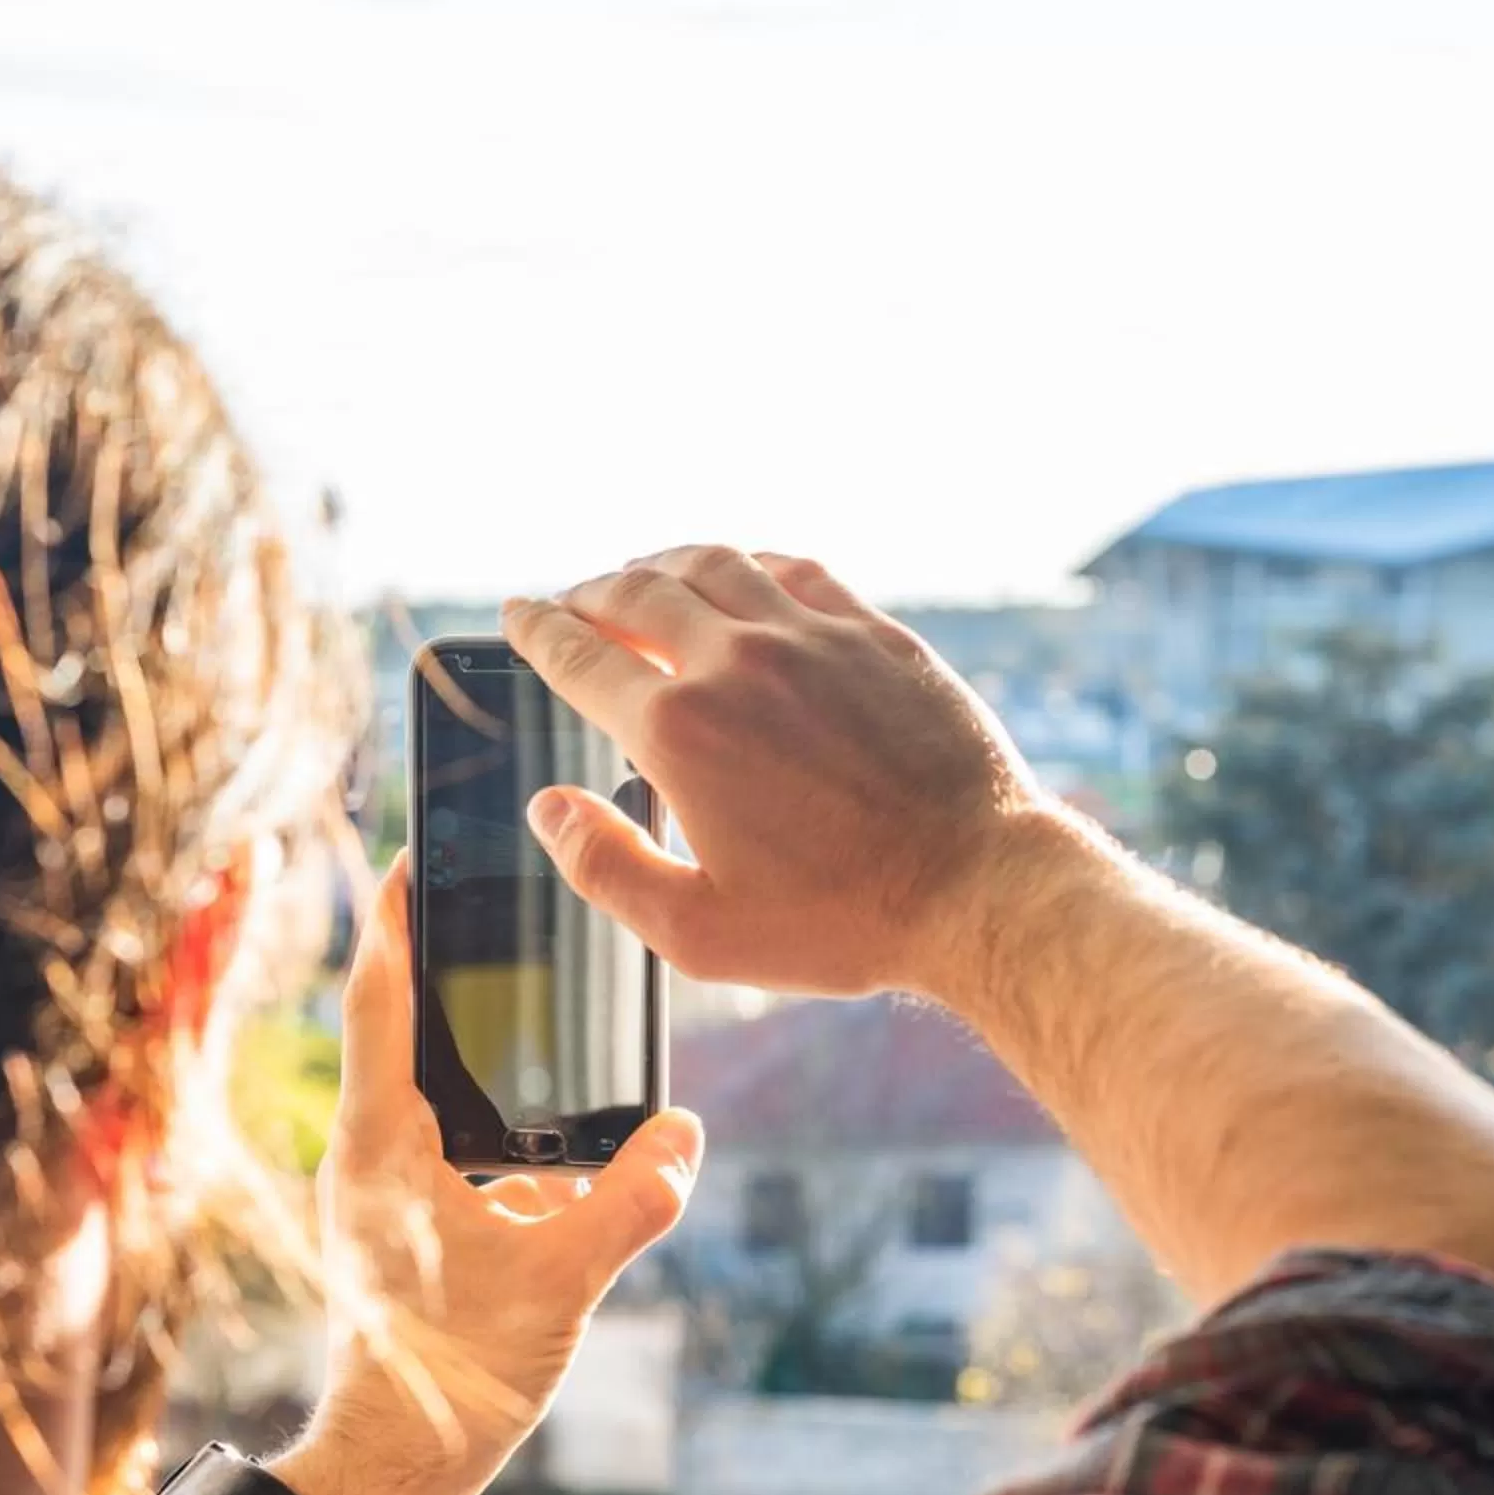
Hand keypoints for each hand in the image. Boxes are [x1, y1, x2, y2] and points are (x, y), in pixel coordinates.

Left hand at [284, 860, 702, 1494]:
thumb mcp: (562, 1279)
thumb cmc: (456, 1377)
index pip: (378, 999)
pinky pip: (446, 1147)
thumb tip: (685, 1140)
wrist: (394, 1467)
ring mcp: (379, 1193)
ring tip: (545, 1020)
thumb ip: (630, 1201)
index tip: (415, 854)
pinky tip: (559, 1141)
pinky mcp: (400, 1229)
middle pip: (402, 1029)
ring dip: (481, 1058)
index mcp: (383, 1144)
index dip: (395, 920)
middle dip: (451, 973)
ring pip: (429, 1092)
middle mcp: (366, 1155)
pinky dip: (496, 1125)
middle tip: (502, 914)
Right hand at [503, 546, 1040, 997]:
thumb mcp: (697, 933)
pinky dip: (747, 561)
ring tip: (641, 573)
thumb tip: (547, 810)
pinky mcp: (875, 634)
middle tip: (571, 600)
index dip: (537, 631)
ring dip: (661, 562)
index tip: (517, 614)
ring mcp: (812, 637)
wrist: (977, 888)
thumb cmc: (840, 921)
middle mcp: (738, 663)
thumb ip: (604, 867)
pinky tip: (741, 572)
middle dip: (589, 591)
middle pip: (638, 592)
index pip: (580, 657)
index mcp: (680, 733)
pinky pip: (794, 567)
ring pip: (714, 563)